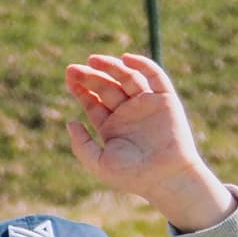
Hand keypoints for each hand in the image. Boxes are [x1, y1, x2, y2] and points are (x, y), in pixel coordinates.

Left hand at [64, 54, 224, 231]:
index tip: (69, 77)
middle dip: (90, 76)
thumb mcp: (98, 163)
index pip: (93, 102)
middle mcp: (128, 114)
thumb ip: (81, 144)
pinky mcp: (165, 100)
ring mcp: (146, 105)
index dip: (80, 88)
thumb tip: (70, 122)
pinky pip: (155, 77)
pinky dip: (143, 64)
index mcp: (111, 127)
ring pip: (127, 78)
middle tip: (73, 68)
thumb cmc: (133, 176)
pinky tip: (126, 58)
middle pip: (106, 87)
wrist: (167, 178)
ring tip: (93, 60)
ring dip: (111, 67)